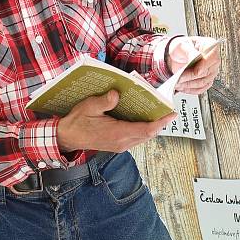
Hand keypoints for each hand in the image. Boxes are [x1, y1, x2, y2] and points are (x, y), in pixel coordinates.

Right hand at [56, 90, 176, 152]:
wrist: (67, 137)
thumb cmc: (77, 121)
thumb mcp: (88, 107)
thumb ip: (104, 101)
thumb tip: (117, 94)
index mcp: (117, 133)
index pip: (145, 130)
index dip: (160, 123)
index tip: (172, 115)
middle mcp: (121, 142)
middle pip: (148, 135)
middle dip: (160, 123)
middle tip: (168, 110)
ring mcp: (120, 145)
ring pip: (143, 137)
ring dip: (153, 127)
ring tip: (160, 113)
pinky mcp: (118, 145)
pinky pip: (137, 138)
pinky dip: (144, 129)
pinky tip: (144, 118)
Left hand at [166, 36, 221, 94]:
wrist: (176, 55)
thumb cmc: (180, 48)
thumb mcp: (182, 45)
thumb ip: (189, 50)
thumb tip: (195, 56)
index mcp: (210, 46)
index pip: (213, 58)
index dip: (204, 66)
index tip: (195, 72)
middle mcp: (213, 60)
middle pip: (206, 73)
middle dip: (190, 77)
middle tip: (178, 78)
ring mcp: (211, 72)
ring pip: (202, 82)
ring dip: (188, 85)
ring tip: (177, 83)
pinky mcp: (206, 81)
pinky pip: (200, 89)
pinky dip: (190, 89)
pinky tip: (182, 87)